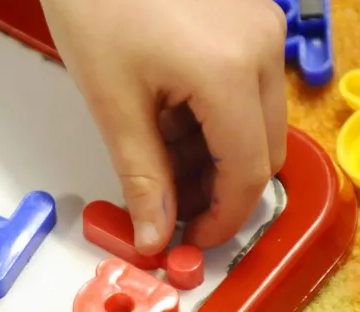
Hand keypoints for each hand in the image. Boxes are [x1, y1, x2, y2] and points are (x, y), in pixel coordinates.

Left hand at [41, 0, 287, 252]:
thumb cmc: (95, 2)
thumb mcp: (113, 102)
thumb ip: (142, 177)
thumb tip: (155, 235)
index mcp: (229, 71)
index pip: (248, 172)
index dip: (222, 218)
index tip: (190, 239)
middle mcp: (262, 47)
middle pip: (263, 150)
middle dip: (219, 188)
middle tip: (169, 204)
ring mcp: (262, 27)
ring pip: (257, 122)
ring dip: (215, 153)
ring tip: (157, 152)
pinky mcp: (250, 18)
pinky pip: (248, 87)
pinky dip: (215, 117)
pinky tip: (170, 114)